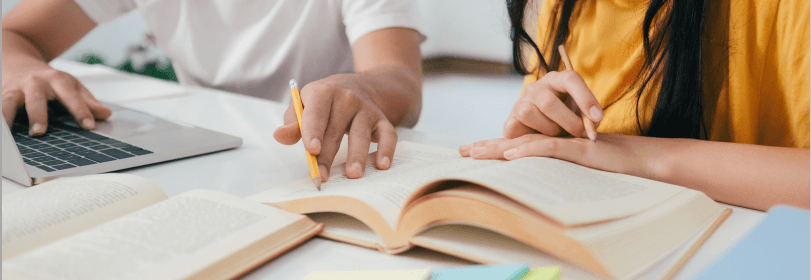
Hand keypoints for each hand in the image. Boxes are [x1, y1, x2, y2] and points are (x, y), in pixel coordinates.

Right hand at [2, 61, 110, 135]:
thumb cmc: (52, 81)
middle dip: (38, 114)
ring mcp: (17, 88)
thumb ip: (88, 102)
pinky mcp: (2, 94)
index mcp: (58, 80)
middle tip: (39, 132)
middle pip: (37, 98)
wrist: (20, 61)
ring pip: (10, 101)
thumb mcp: (73, 87)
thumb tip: (106, 114)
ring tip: (9, 135)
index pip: (71, 96)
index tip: (89, 126)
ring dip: (9, 116)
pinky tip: (1, 133)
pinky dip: (0, 117)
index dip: (81, 111)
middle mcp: (36, 82)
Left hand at [273, 74, 397, 180]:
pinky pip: (388, 134)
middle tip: (323, 176)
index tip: (312, 150)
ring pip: (362, 133)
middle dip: (328, 155)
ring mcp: (366, 109)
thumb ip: (292, 122)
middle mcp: (347, 98)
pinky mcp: (382, 119)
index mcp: (323, 92)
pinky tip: (382, 165)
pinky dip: (387, 150)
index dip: (313, 131)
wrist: (357, 86)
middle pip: (336, 129)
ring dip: (357, 155)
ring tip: (353, 174)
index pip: (317, 112)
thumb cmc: (324, 102)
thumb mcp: (304, 104)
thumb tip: (280, 136)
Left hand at [459, 133, 672, 179]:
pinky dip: (528, 152)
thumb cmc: (608, 168)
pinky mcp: (577, 150)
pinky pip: (549, 148)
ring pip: (526, 145)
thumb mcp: (576, 171)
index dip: (494, 148)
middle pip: (515, 144)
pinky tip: (510, 156)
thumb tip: (534, 185)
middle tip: (462, 152)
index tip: (470, 152)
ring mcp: (565, 145)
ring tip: (476, 153)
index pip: (517, 147)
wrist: (638, 161)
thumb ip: (556, 170)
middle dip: (487, 148)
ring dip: (500, 149)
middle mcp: (555, 145)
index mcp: (552, 149)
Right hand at [504, 70, 602, 138]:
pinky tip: (543, 140)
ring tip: (558, 135)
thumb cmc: (567, 123)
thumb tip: (593, 122)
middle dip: (568, 121)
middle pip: (548, 101)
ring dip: (548, 129)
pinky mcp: (510, 120)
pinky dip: (534, 136)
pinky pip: (517, 126)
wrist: (543, 137)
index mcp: (557, 80)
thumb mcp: (581, 116)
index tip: (597, 117)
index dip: (585, 98)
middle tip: (580, 133)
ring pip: (529, 113)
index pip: (570, 79)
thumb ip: (588, 117)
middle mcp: (537, 87)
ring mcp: (521, 102)